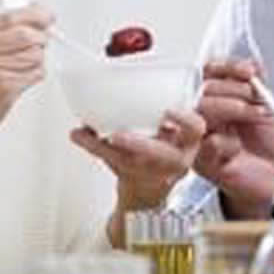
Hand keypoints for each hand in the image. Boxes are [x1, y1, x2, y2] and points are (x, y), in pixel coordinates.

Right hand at [0, 4, 52, 174]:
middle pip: (25, 34)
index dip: (34, 15)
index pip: (9, 18)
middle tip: (42, 41)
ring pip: (34, 54)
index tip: (45, 15)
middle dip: (41, 37)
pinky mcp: (5, 88)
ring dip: (38, 60)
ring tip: (25, 67)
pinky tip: (23, 79)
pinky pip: (35, 73)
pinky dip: (36, 74)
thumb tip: (33, 16)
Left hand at [70, 109, 205, 245]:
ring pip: (132, 163)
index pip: (196, 130)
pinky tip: (77, 135)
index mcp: (187, 144)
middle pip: (165, 157)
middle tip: (118, 136)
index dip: (185, 120)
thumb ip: (152, 111)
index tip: (169, 111)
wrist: (146, 196)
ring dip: (108, 149)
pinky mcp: (132, 179)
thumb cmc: (155, 157)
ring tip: (89, 134)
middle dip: (141, 146)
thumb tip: (118, 78)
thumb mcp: (166, 135)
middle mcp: (174, 162)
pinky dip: (92, 146)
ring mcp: (153, 175)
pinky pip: (112, 162)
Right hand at [192, 59, 273, 218]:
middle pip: (202, 89)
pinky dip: (229, 142)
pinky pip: (209, 143)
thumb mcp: (265, 107)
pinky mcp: (201, 162)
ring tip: (258, 116)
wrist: (268, 179)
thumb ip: (257, 84)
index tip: (248, 71)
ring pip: (202, 112)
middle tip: (256, 100)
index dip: (226, 67)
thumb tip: (253, 63)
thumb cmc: (261, 145)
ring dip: (234, 108)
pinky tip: (237, 148)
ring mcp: (197, 138)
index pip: (207, 73)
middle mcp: (200, 115)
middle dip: (235, 89)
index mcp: (212, 98)